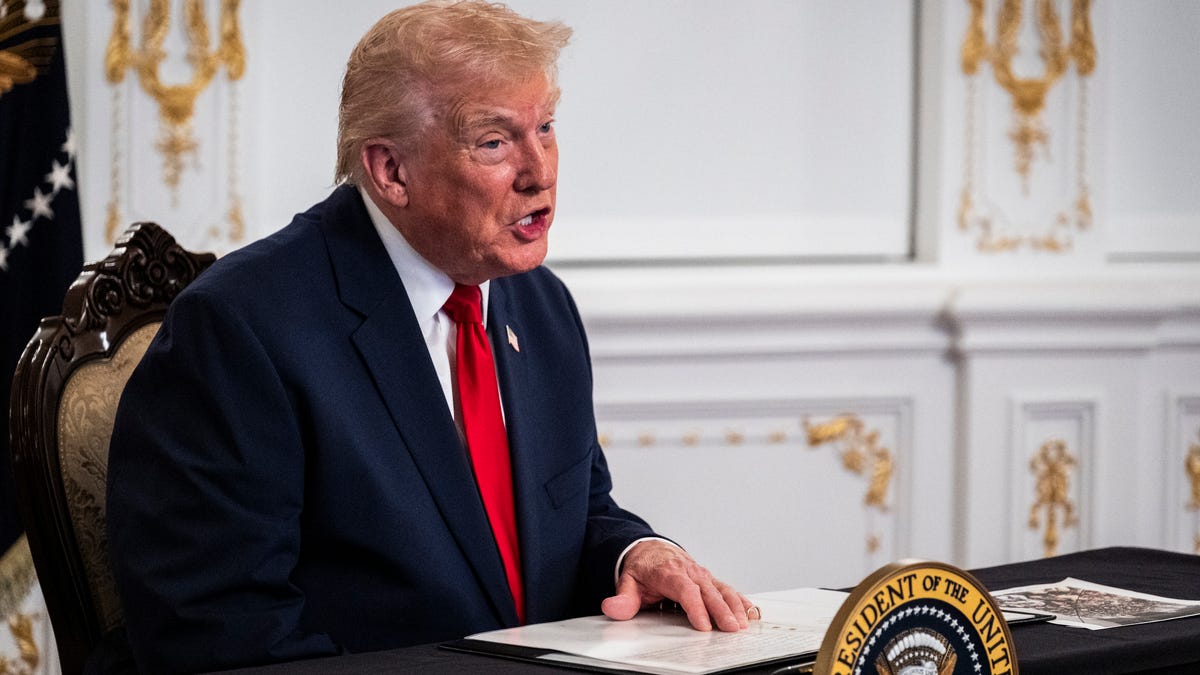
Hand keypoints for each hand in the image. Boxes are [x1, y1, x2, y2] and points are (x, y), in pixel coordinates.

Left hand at [600, 539, 755, 631]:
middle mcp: (689, 572)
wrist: (650, 549)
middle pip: (708, 592)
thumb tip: (611, 607)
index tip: (703, 625)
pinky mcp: (709, 579)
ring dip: (734, 606)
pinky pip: (728, 589)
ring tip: (742, 624)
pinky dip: (740, 600)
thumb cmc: (642, 567)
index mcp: (669, 573)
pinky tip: (749, 612)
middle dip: (721, 611)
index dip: (695, 608)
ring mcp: (702, 575)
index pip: (685, 590)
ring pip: (721, 589)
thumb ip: (622, 598)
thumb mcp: (627, 581)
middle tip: (730, 629)